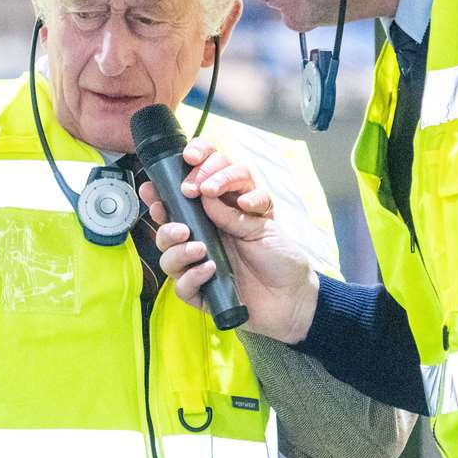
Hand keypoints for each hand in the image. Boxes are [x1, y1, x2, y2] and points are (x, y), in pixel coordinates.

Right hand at [141, 140, 320, 343]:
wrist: (293, 298)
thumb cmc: (280, 257)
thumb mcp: (264, 225)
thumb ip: (233, 212)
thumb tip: (206, 195)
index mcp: (217, 210)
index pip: (195, 182)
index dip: (188, 168)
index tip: (190, 159)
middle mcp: (202, 233)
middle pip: (167, 215)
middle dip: (164, 206)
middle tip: (178, 202)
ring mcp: (196, 261)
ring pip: (166, 250)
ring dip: (176, 245)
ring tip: (200, 247)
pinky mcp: (198, 290)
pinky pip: (182, 283)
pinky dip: (193, 275)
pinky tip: (210, 269)